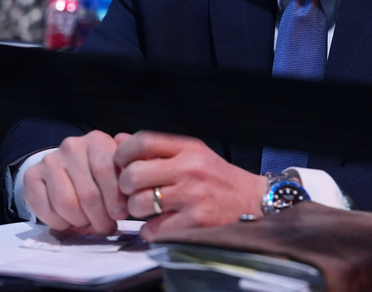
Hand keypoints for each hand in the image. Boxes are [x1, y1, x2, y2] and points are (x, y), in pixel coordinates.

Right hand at [23, 130, 130, 234]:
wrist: (68, 167)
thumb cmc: (101, 172)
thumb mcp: (120, 168)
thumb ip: (130, 175)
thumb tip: (136, 190)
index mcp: (97, 141)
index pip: (106, 171)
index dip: (114, 198)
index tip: (120, 215)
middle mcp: (72, 146)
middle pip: (87, 191)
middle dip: (100, 216)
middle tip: (106, 227)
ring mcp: (49, 160)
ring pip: (66, 203)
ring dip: (80, 221)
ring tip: (89, 223)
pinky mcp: (31, 176)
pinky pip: (46, 209)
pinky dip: (60, 223)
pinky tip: (69, 222)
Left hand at [113, 131, 266, 239]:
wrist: (252, 202)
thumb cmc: (218, 179)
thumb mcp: (193, 154)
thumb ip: (158, 148)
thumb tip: (118, 140)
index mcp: (189, 148)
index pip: (144, 141)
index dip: (123, 153)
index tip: (120, 163)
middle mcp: (190, 168)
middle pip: (134, 174)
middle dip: (125, 186)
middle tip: (132, 191)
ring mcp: (192, 196)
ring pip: (138, 203)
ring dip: (136, 210)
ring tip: (148, 208)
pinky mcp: (194, 222)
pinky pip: (152, 229)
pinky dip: (150, 230)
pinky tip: (162, 224)